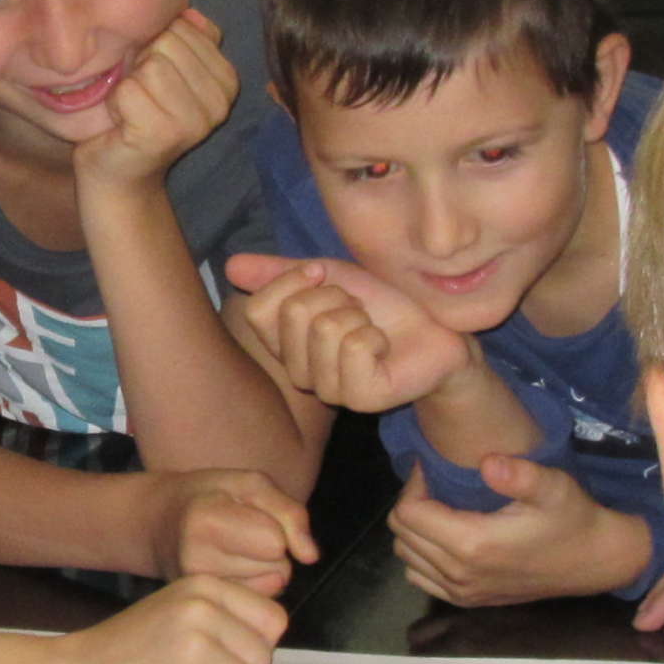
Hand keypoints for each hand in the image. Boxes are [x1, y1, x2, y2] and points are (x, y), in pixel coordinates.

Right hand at [45, 573, 283, 663]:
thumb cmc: (126, 651)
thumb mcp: (177, 611)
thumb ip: (224, 615)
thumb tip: (273, 634)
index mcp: (205, 586)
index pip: (273, 621)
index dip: (249, 646)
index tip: (213, 652)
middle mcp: (203, 609)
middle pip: (264, 659)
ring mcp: (195, 646)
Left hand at [75, 6, 235, 190]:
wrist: (119, 170)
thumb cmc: (140, 113)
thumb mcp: (170, 68)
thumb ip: (188, 37)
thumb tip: (189, 13)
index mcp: (227, 80)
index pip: (184, 27)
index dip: (156, 46)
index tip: (154, 78)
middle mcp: (220, 103)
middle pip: (166, 42)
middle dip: (141, 62)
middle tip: (141, 94)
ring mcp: (195, 121)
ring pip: (149, 66)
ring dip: (128, 84)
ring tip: (133, 107)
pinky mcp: (164, 134)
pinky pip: (129, 90)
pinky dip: (116, 103)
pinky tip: (122, 121)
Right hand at [140, 466, 318, 594]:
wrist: (157, 523)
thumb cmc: (208, 495)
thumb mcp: (250, 484)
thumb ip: (289, 513)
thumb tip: (310, 556)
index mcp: (205, 521)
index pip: (276, 542)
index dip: (274, 525)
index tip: (248, 514)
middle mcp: (197, 561)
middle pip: (277, 569)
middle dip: (271, 552)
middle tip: (240, 533)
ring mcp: (199, 590)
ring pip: (271, 589)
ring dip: (264, 570)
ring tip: (234, 550)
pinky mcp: (204, 606)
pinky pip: (258, 603)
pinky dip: (255, 587)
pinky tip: (232, 570)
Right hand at [228, 251, 471, 412]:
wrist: (434, 331)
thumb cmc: (381, 307)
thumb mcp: (329, 278)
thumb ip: (280, 273)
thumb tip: (229, 265)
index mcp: (286, 346)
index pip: (258, 309)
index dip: (292, 279)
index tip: (323, 275)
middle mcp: (299, 373)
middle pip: (294, 313)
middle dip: (335, 295)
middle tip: (357, 309)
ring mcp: (328, 391)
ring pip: (325, 328)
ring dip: (358, 315)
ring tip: (371, 327)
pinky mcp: (359, 399)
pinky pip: (353, 346)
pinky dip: (375, 334)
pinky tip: (384, 347)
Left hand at [390, 454, 651, 608]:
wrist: (593, 561)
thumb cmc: (572, 518)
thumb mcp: (553, 487)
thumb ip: (521, 474)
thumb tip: (488, 462)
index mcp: (471, 545)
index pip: (408, 513)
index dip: (414, 485)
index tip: (433, 469)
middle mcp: (459, 574)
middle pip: (402, 534)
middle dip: (411, 503)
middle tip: (435, 484)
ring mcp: (461, 592)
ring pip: (406, 556)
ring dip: (414, 529)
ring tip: (439, 507)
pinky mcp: (466, 601)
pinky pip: (421, 578)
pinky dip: (421, 556)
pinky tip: (444, 536)